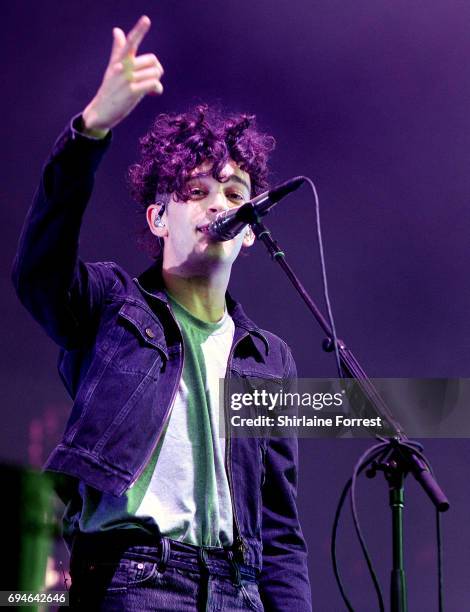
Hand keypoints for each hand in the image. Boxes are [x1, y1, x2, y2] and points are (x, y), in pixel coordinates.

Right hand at [82, 15, 163, 134]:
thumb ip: (118, 49)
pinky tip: (153, 94)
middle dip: (156, 70)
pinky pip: (154, 84)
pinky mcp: (132, 92)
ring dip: (157, 82)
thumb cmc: (110, 89)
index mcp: (120, 60)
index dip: (139, 30)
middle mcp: (123, 67)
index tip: (146, 19)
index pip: (130, 42)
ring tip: (150, 89)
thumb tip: (117, 30)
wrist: (101, 111)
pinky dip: (157, 89)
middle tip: (151, 78)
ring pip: (155, 73)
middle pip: (152, 60)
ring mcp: (127, 79)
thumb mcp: (112, 67)